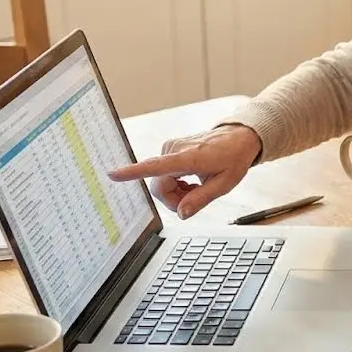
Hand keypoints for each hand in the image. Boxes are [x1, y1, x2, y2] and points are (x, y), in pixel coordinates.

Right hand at [107, 124, 261, 218]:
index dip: (132, 172)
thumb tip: (181, 214)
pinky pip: (164, 175)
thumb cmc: (233, 158)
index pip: (155, 167)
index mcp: (188, 158)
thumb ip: (201, 200)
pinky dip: (176, 183)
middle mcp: (173, 150)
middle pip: (159, 187)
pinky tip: (191, 180)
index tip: (113, 174)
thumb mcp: (224, 184)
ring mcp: (170, 148)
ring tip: (197, 186)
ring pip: (161, 183)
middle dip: (174, 200)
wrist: (238, 138)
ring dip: (177, 192)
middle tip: (196, 198)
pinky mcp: (169, 150)